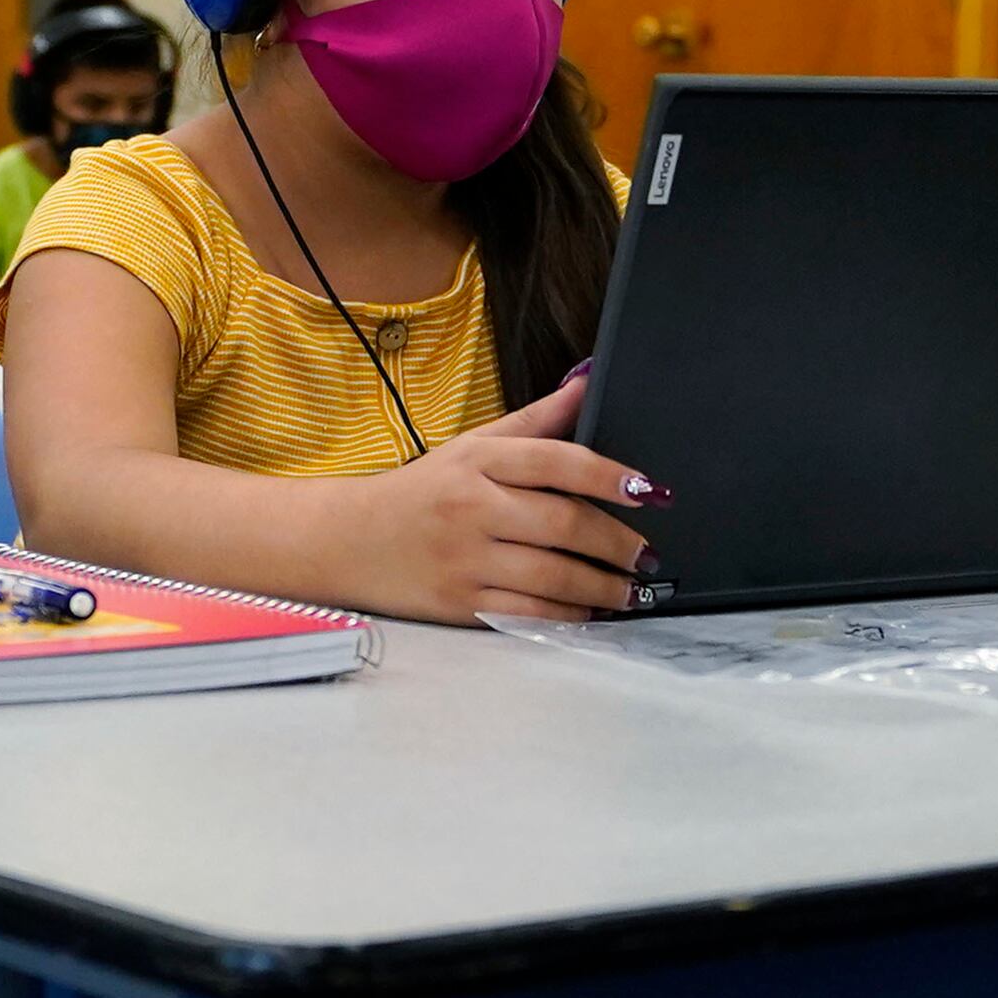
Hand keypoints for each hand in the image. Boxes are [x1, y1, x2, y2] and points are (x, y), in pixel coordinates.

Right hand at [375, 371, 662, 623]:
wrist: (347, 541)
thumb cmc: (420, 491)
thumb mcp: (471, 446)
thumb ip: (535, 421)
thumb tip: (589, 382)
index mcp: (478, 461)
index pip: (558, 461)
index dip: (611, 477)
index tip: (650, 492)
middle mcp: (472, 508)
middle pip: (563, 523)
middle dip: (617, 542)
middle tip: (647, 554)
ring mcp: (465, 559)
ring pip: (552, 575)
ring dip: (603, 586)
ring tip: (630, 590)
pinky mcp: (459, 604)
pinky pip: (527, 614)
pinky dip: (567, 616)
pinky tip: (589, 613)